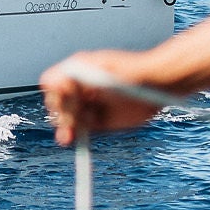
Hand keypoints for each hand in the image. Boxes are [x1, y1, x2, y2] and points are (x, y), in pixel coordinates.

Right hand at [39, 49, 167, 143]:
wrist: (159, 86)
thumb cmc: (134, 75)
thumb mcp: (103, 73)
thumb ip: (77, 78)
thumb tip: (50, 82)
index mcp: (78, 70)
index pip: (51, 83)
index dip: (55, 94)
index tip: (66, 103)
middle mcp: (80, 87)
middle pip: (56, 103)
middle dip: (61, 114)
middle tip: (71, 123)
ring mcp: (89, 104)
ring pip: (66, 119)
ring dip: (67, 127)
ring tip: (72, 135)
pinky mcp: (98, 121)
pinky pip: (81, 130)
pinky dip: (78, 136)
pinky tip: (78, 139)